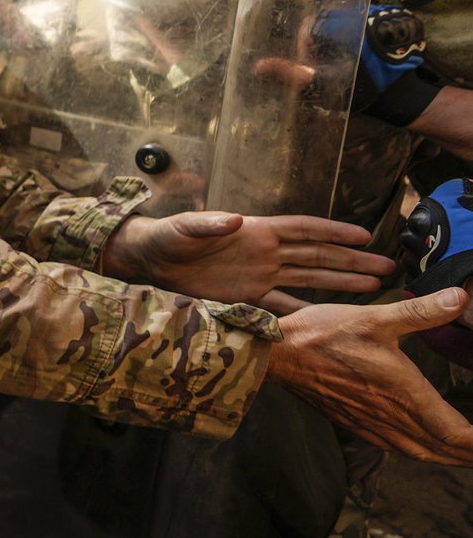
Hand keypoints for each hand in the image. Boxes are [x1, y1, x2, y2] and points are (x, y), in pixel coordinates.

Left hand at [102, 211, 392, 303]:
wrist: (148, 262)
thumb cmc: (166, 237)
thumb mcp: (185, 228)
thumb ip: (208, 224)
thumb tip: (232, 218)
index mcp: (256, 231)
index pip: (305, 230)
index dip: (334, 232)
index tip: (366, 237)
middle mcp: (264, 253)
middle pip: (317, 257)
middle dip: (352, 262)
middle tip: (388, 267)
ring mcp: (258, 275)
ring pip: (308, 281)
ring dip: (340, 285)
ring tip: (375, 288)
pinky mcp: (245, 297)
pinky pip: (282, 306)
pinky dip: (304, 312)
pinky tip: (328, 319)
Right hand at [265, 288, 472, 463]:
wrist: (276, 355)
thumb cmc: (322, 335)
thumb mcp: (375, 317)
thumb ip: (421, 311)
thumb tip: (460, 297)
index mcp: (404, 393)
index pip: (456, 434)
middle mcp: (390, 416)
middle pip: (443, 450)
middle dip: (470, 455)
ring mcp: (370, 423)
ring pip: (420, 452)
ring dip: (448, 457)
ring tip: (465, 455)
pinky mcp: (353, 422)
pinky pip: (396, 448)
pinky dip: (420, 451)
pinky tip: (421, 444)